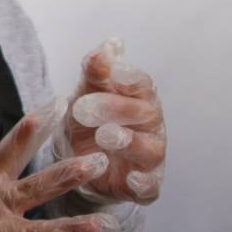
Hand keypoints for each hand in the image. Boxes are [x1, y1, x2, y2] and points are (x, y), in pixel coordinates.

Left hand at [56, 40, 165, 204]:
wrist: (80, 163)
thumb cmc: (89, 122)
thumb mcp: (85, 95)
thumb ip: (95, 72)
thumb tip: (111, 44)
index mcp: (139, 100)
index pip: (141, 84)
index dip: (130, 78)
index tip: (114, 72)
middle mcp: (151, 127)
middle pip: (145, 113)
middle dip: (117, 108)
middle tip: (85, 107)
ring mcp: (149, 157)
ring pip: (150, 149)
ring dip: (130, 142)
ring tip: (105, 135)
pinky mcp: (144, 186)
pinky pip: (150, 187)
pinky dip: (144, 184)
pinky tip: (132, 179)